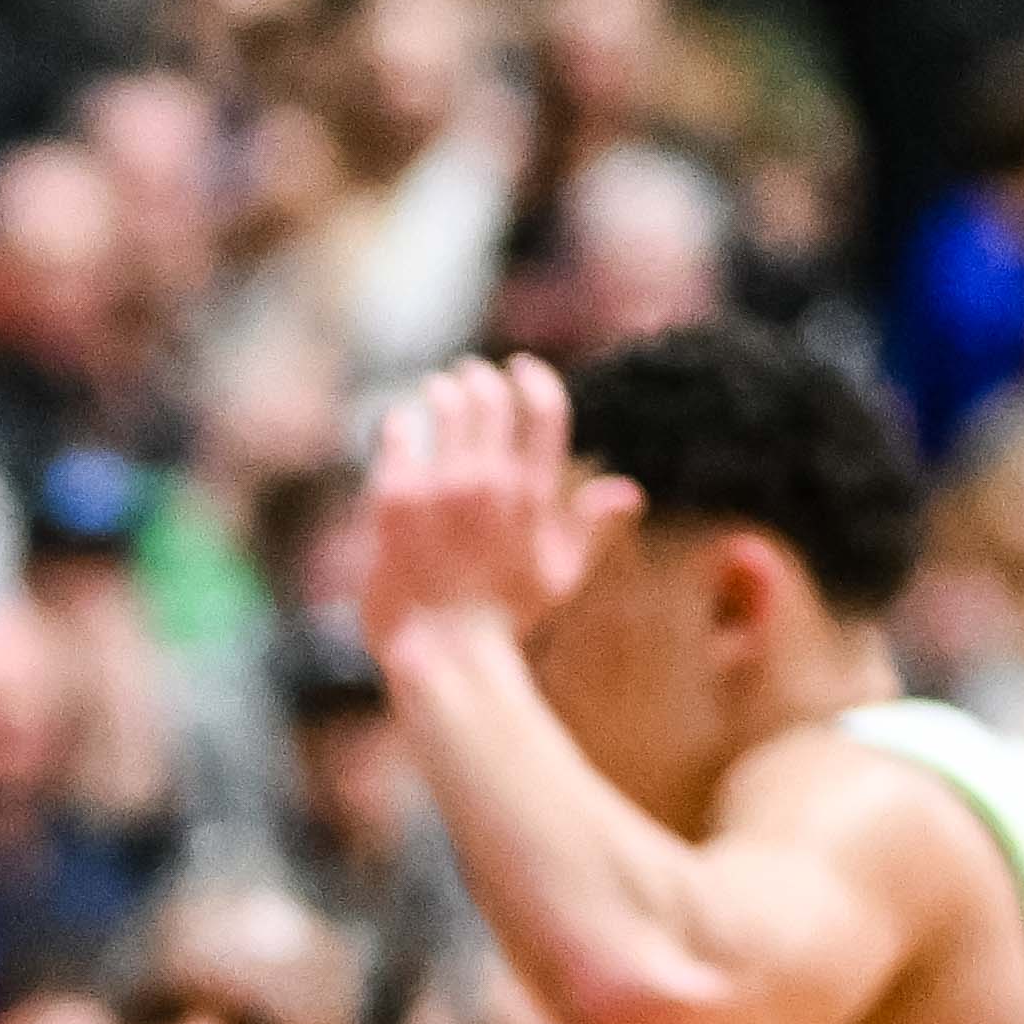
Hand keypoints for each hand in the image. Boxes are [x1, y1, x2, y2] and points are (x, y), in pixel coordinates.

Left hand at [340, 354, 630, 646]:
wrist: (443, 655)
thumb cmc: (503, 619)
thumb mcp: (560, 576)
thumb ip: (591, 526)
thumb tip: (628, 488)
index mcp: (534, 494)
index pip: (544, 409)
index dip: (534, 378)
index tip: (521, 368)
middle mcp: (489, 482)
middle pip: (490, 397)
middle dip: (480, 378)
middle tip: (470, 375)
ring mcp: (440, 489)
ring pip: (444, 408)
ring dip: (443, 390)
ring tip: (438, 389)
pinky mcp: (394, 501)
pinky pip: (397, 438)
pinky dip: (399, 423)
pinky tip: (399, 422)